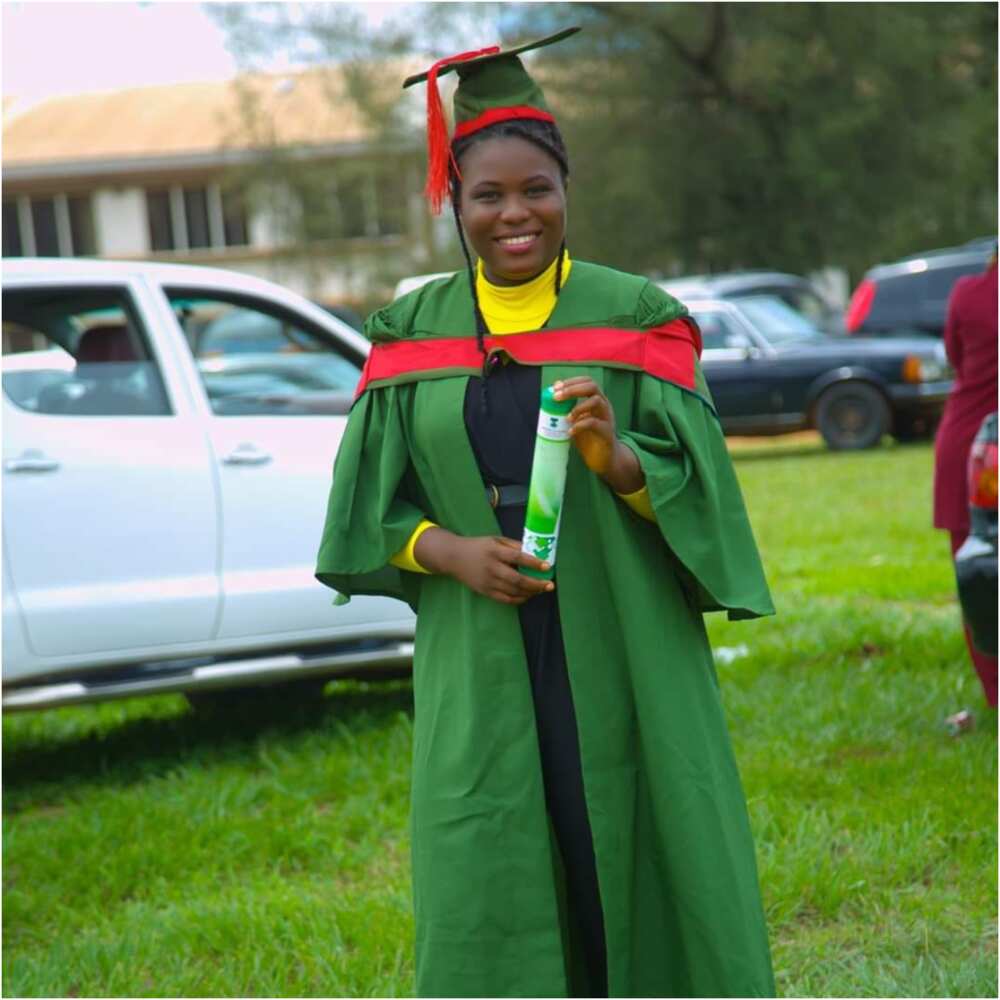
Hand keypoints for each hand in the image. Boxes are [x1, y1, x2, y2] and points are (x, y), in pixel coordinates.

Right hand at [414, 529, 553, 604]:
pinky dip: (518, 599)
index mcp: (494, 551)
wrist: (454, 557)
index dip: (533, 563)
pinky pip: (505, 599)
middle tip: (549, 585)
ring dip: (530, 592)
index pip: (517, 557)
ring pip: (513, 591)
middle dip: (536, 584)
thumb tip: (533, 552)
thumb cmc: (478, 546)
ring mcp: (488, 582)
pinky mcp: (485, 591)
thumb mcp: (495, 540)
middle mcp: (491, 567)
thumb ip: (513, 545)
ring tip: (541, 590)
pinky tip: (527, 596)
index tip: (547, 566)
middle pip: (517, 579)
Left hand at [553, 378, 644, 493]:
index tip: (555, 387)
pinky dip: (580, 425)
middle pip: (592, 387)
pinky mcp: (607, 432)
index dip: (571, 382)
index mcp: (597, 400)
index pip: (587, 382)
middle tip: (557, 397)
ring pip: (597, 401)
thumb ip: (567, 409)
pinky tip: (570, 432)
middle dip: (573, 389)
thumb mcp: (576, 421)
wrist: (604, 459)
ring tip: (566, 417)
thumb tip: (552, 394)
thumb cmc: (589, 439)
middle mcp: (604, 406)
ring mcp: (607, 418)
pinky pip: (594, 423)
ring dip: (578, 407)